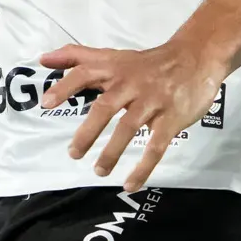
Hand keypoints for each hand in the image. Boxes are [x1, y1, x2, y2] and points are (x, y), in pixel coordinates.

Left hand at [38, 36, 228, 191]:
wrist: (196, 58)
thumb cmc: (147, 63)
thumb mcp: (112, 56)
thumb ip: (77, 57)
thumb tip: (43, 59)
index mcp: (114, 70)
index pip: (85, 73)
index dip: (65, 86)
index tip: (46, 103)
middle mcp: (132, 84)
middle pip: (106, 107)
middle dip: (88, 132)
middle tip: (73, 154)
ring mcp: (153, 101)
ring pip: (129, 128)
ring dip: (112, 152)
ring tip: (98, 171)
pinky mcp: (172, 118)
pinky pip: (156, 146)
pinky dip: (143, 167)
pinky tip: (130, 184)